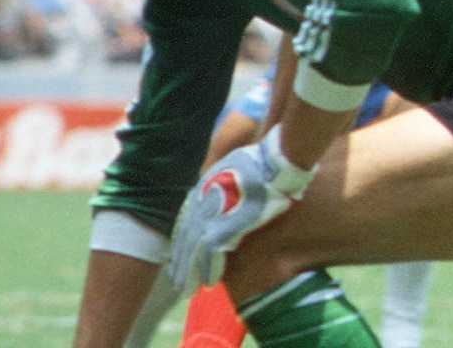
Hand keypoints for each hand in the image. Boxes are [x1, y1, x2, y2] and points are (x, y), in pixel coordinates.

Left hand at [167, 124, 314, 289]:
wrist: (274, 163)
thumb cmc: (261, 164)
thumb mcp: (232, 168)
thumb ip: (223, 185)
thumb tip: (225, 196)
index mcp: (202, 190)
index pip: (187, 224)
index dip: (183, 245)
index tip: (180, 260)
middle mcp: (201, 204)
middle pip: (186, 240)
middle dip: (181, 263)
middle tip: (178, 283)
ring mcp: (212, 215)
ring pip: (194, 250)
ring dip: (190, 272)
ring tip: (188, 289)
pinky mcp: (225, 226)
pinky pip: (212, 253)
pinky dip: (210, 268)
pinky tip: (210, 281)